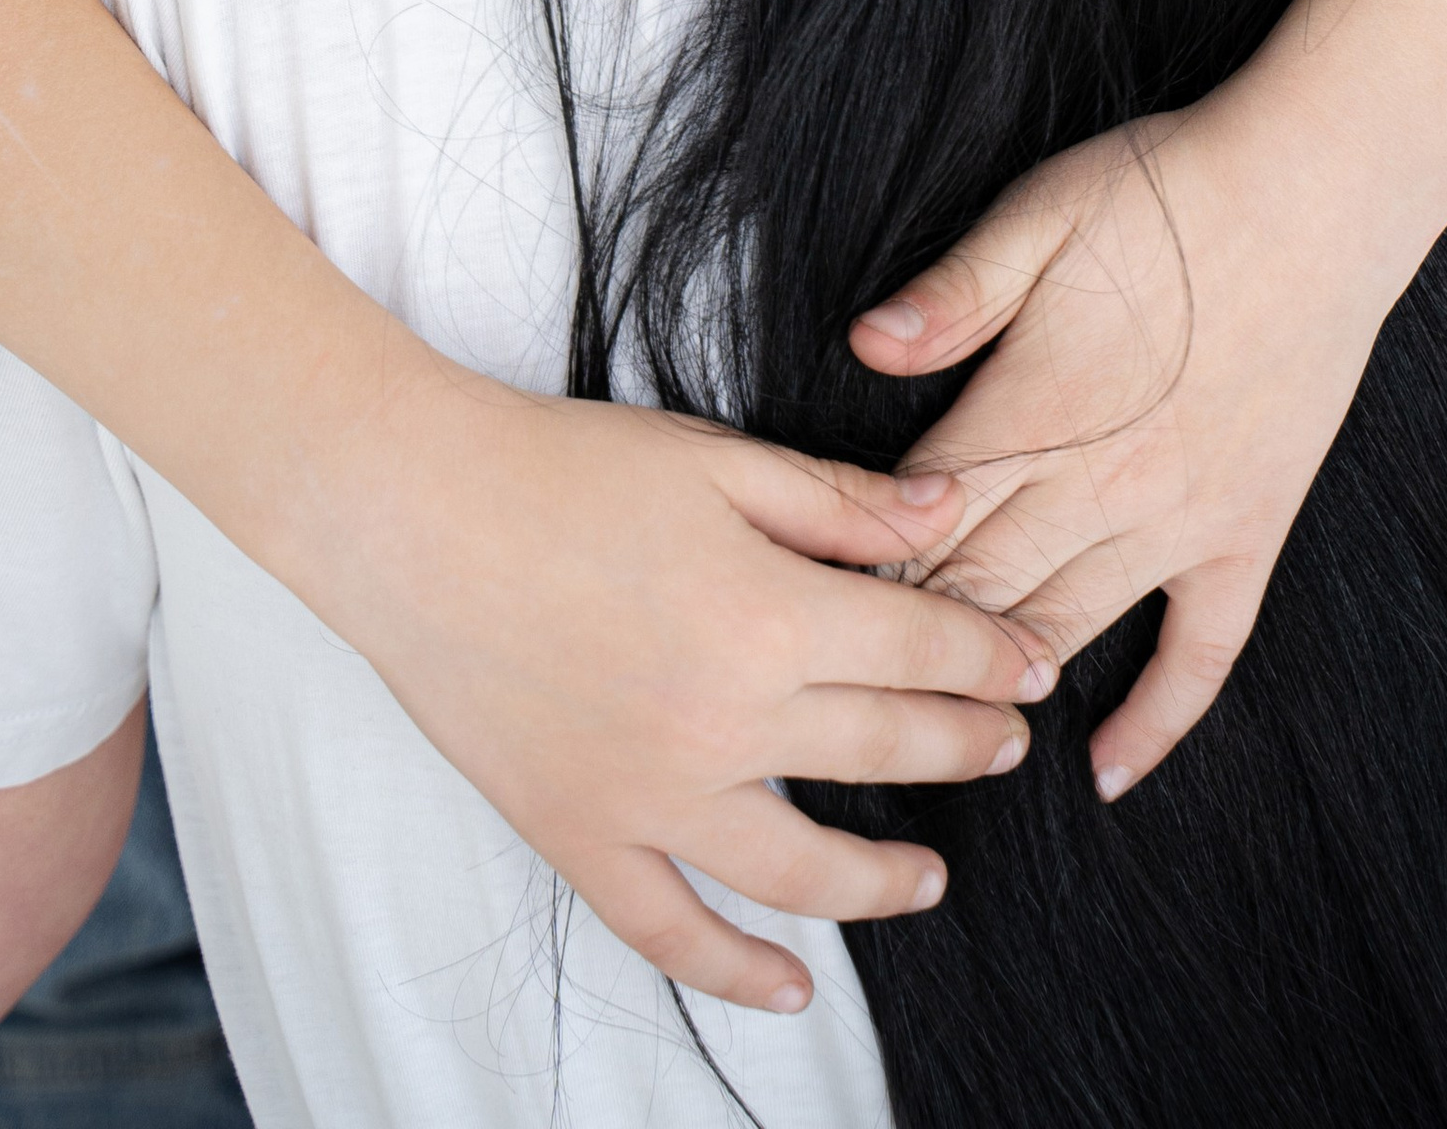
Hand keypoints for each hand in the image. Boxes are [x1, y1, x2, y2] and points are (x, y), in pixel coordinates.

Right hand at [293, 351, 1057, 1015]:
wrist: (412, 512)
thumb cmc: (559, 467)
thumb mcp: (716, 459)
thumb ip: (838, 499)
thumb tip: (947, 512)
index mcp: (769, 615)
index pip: (921, 644)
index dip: (990, 653)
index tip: (1034, 665)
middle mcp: (726, 721)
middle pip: (885, 749)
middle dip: (964, 746)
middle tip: (1007, 747)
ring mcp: (653, 795)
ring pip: (803, 872)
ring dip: (883, 883)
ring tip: (931, 879)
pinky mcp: (583, 835)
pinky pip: (673, 933)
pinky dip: (737, 974)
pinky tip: (792, 988)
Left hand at [850, 85, 1392, 798]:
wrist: (1316, 196)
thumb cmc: (1169, 192)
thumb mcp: (1040, 212)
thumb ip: (952, 294)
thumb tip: (864, 348)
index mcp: (1034, 408)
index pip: (922, 515)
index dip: (860, 560)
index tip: (807, 600)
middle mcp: (1102, 486)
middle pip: (979, 587)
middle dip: (911, 638)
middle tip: (852, 680)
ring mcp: (1180, 522)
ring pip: (1068, 629)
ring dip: (1002, 679)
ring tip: (944, 727)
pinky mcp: (1247, 534)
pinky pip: (1203, 656)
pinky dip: (1155, 722)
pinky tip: (1108, 770)